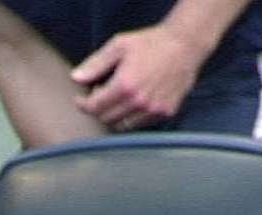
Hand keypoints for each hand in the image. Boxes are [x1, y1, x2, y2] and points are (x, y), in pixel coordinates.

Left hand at [70, 22, 209, 130]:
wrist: (186, 45)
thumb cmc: (152, 43)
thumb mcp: (119, 46)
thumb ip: (95, 64)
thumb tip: (76, 78)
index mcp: (124, 85)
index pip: (94, 107)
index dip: (83, 104)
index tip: (80, 99)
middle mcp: (139, 101)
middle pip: (106, 118)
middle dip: (98, 108)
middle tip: (100, 94)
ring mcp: (153, 109)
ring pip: (122, 125)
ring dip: (113, 115)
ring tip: (116, 99)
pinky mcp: (165, 112)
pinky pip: (140, 124)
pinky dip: (131, 117)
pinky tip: (132, 102)